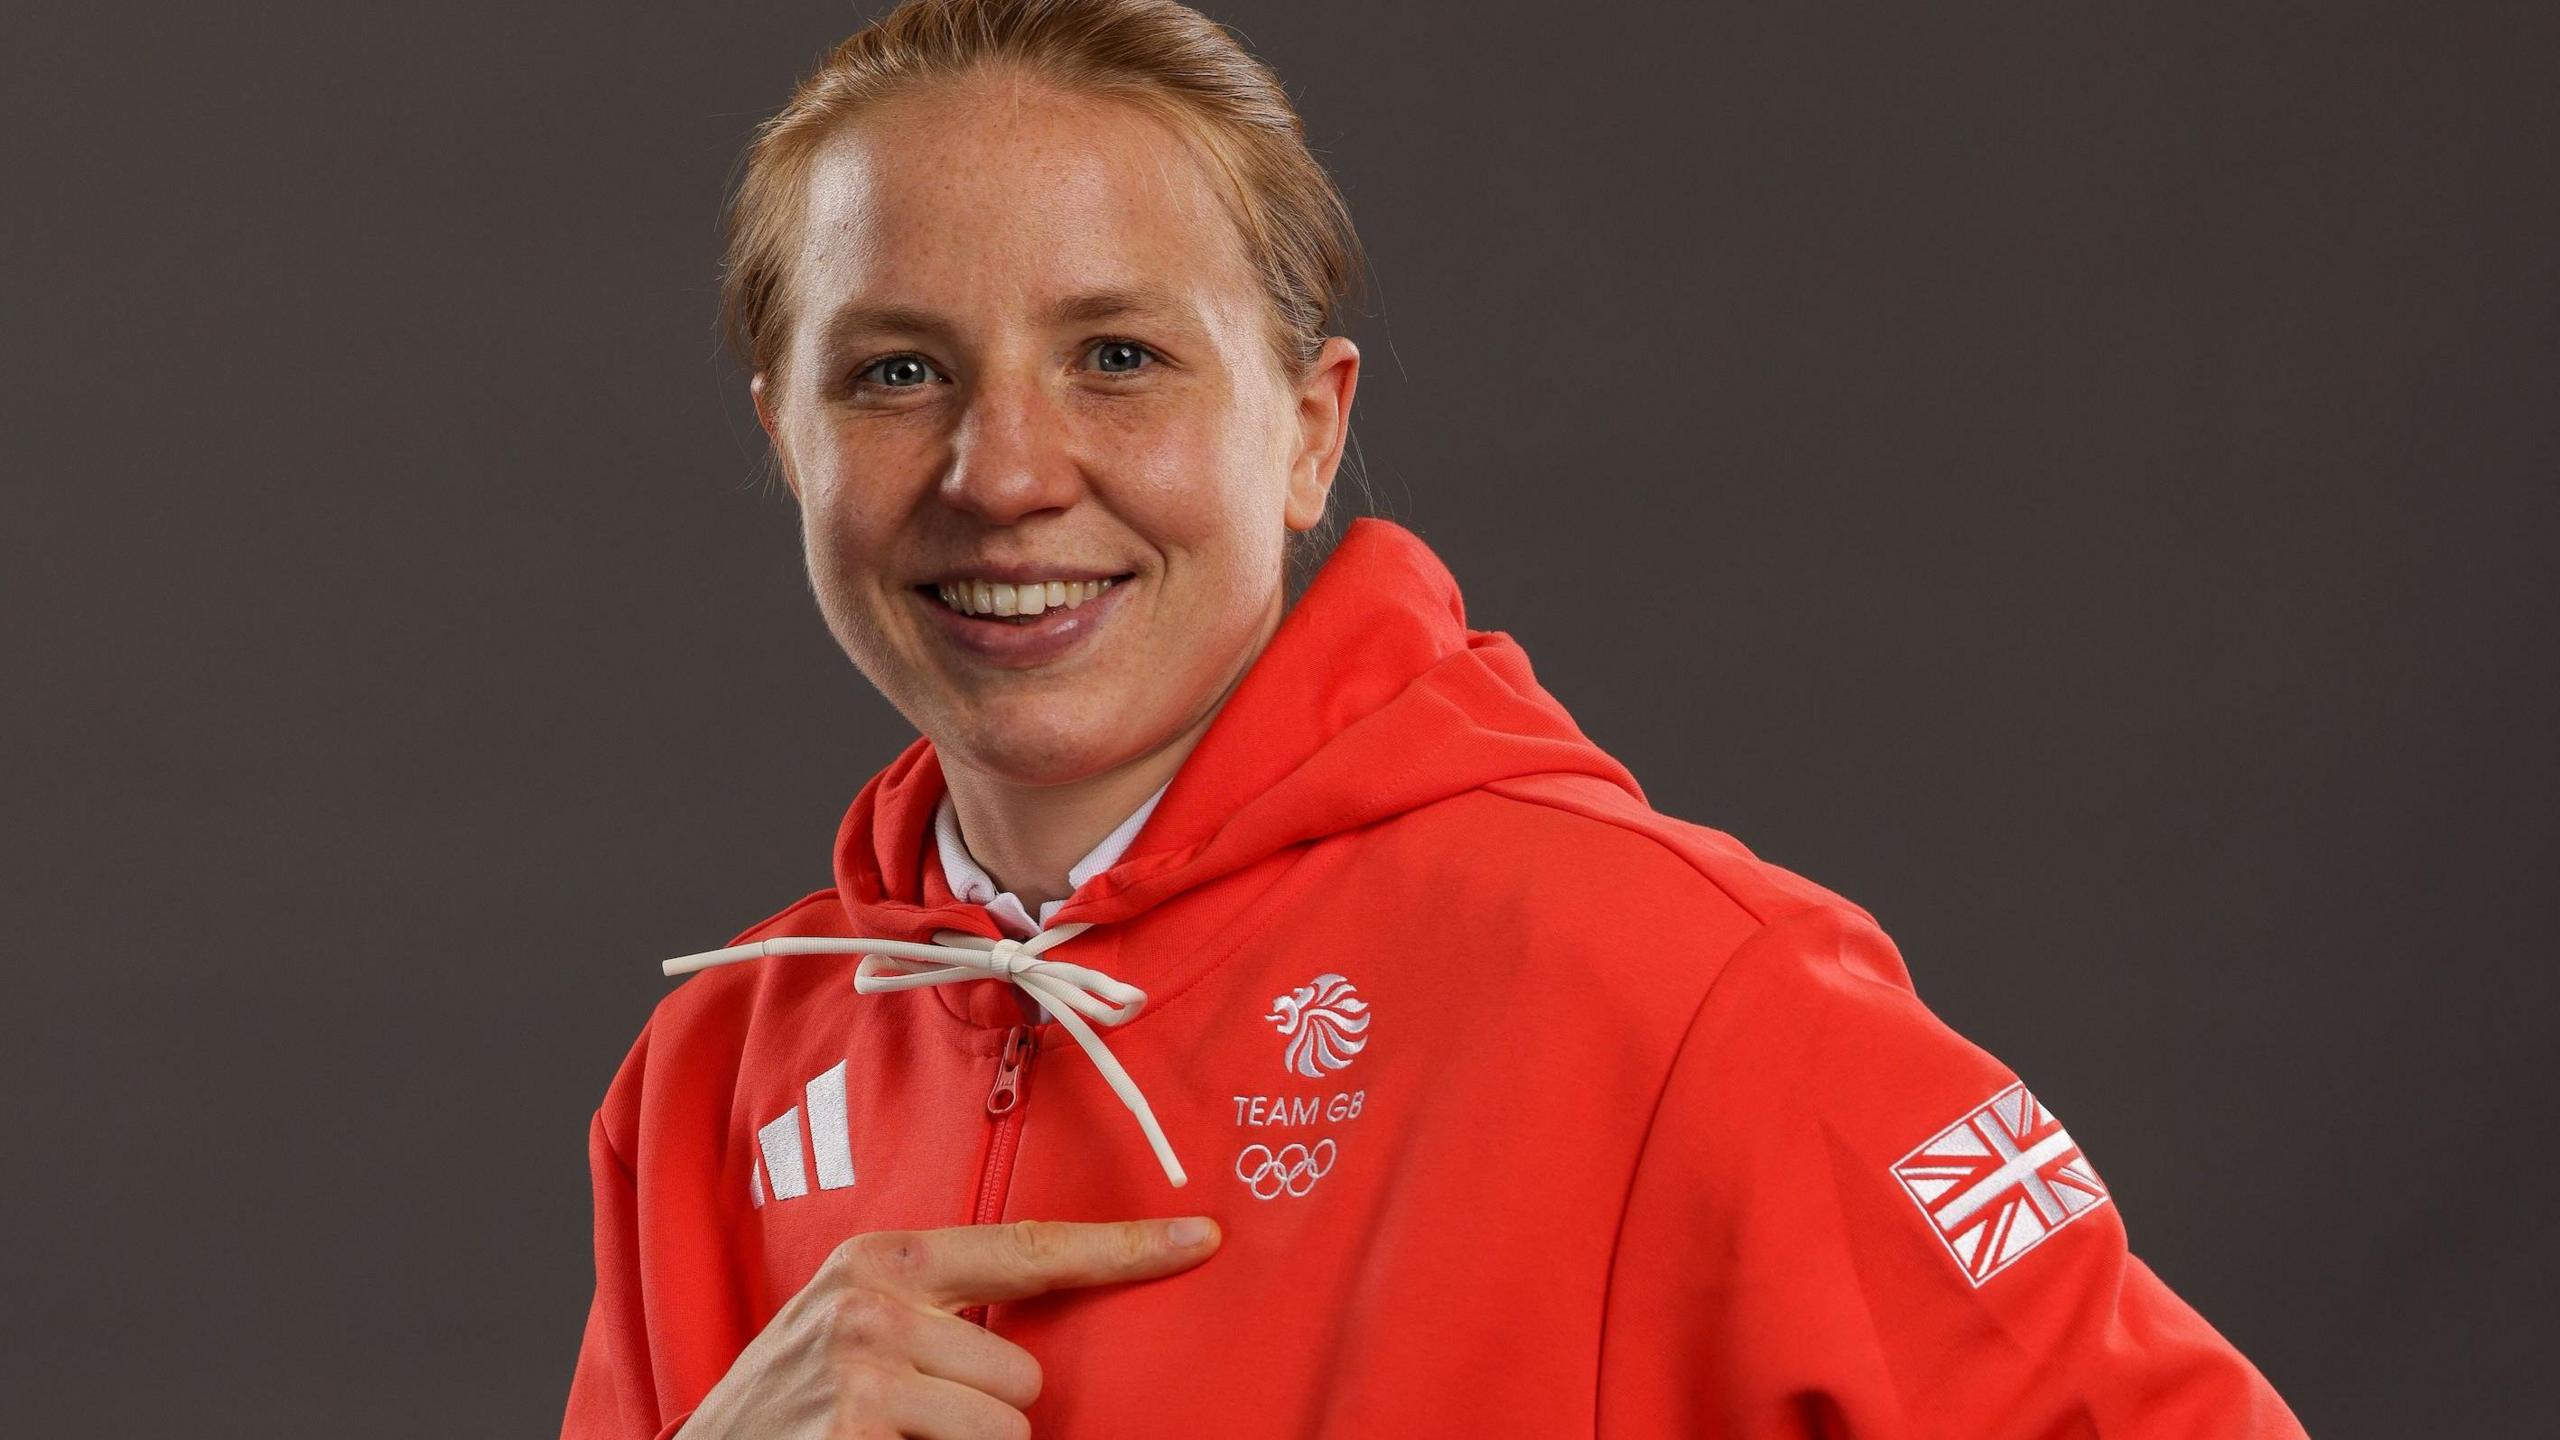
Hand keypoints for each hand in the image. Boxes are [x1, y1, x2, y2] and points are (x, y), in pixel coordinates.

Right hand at [676, 1215, 1222, 1439]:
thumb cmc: (790, 1406)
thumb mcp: (853, 1325)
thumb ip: (936, 1308)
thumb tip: (1038, 1325)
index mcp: (883, 1257)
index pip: (1029, 1249)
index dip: (1123, 1247)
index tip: (1200, 1236)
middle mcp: (874, 1301)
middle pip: (1025, 1377)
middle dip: (985, 1414)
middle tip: (907, 1422)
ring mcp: (865, 1370)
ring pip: (1007, 1432)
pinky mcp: (861, 1432)